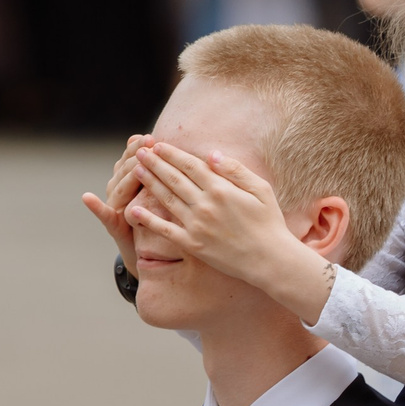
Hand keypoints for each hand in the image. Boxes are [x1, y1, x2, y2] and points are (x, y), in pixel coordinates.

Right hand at [83, 135, 151, 273]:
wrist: (144, 248)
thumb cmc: (154, 215)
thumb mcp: (157, 188)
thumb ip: (157, 168)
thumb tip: (159, 142)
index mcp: (127, 177)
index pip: (132, 157)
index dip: (140, 147)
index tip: (152, 138)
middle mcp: (117, 188)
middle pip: (126, 169)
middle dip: (137, 156)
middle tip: (148, 145)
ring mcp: (113, 204)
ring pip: (119, 186)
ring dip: (126, 174)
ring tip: (136, 164)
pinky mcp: (112, 224)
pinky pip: (103, 214)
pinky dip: (95, 206)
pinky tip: (87, 198)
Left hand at [128, 142, 334, 321]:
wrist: (270, 260)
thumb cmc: (268, 222)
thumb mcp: (260, 189)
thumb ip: (235, 170)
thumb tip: (211, 155)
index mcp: (221, 189)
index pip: (190, 165)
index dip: (172, 154)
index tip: (158, 145)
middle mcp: (205, 205)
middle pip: (174, 178)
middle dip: (155, 163)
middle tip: (139, 152)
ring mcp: (197, 225)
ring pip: (167, 199)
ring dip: (150, 183)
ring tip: (136, 171)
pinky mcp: (192, 245)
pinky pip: (165, 230)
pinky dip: (149, 219)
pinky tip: (134, 210)